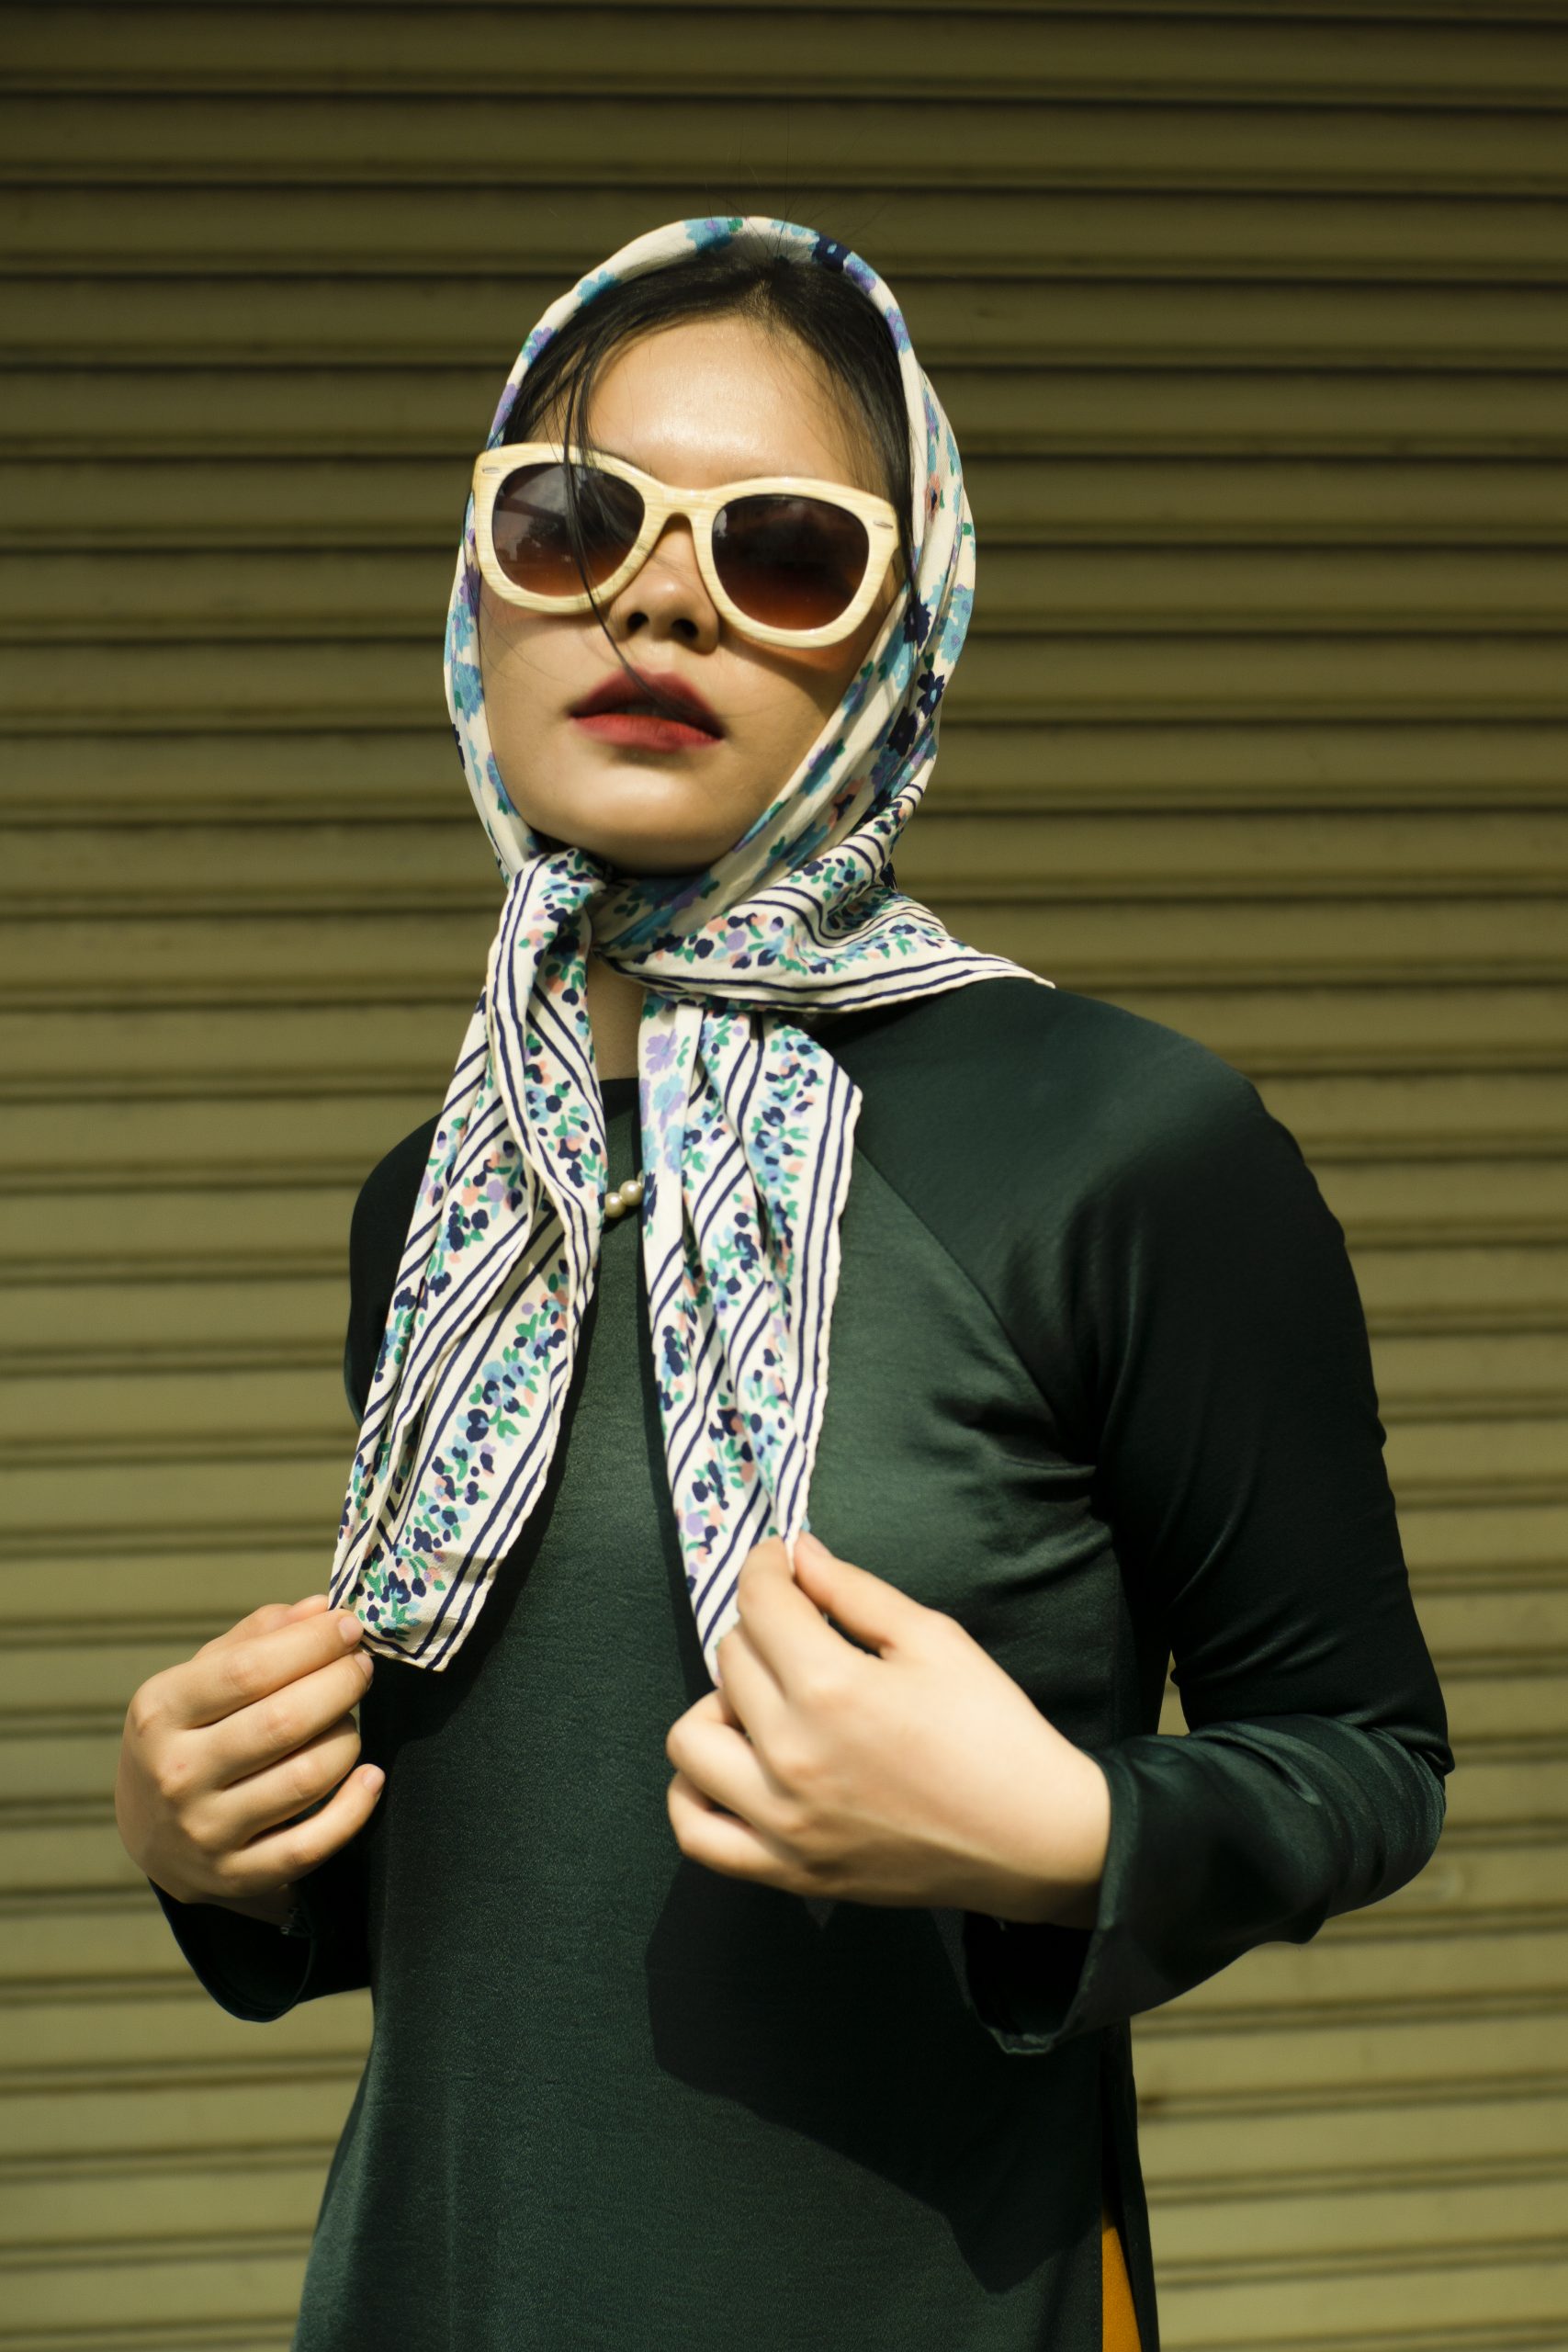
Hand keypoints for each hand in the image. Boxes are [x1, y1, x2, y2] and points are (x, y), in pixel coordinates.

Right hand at [115, 1592, 384, 1919]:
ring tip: (347, 1720)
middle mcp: (176, 1773)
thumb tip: (320, 1608)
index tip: (350, 1626)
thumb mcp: (199, 1678)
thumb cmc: (190, 1733)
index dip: (312, 1644)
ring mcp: (204, 1831)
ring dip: (346, 1739)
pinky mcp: (236, 1876)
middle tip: (361, 1668)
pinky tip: (371, 1776)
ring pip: (307, 1778)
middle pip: (283, 1722)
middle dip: (340, 1684)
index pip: (248, 1670)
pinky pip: (313, 1844)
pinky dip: (355, 1807)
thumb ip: (257, 1638)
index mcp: (160, 1711)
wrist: (152, 1833)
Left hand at [664, 1531, 1110, 1924]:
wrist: (1034, 1839)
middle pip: (729, 1660)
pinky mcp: (788, 1870)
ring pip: (691, 1739)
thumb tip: (798, 1554)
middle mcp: (792, 1755)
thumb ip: (854, 1591)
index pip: (760, 1605)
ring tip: (766, 1701)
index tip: (778, 1562)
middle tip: (799, 1629)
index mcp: (832, 1688)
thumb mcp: (935, 1639)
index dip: (765, 1567)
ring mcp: (783, 1820)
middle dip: (760, 1627)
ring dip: (717, 1705)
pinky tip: (730, 1765)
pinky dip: (693, 1794)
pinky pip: (696, 1833)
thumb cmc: (994, 1733)